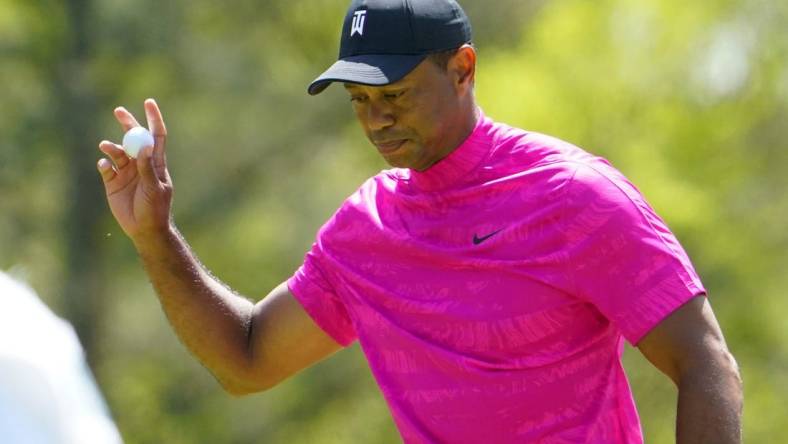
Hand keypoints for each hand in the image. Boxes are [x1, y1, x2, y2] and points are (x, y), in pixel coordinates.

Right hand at [97, 98, 172, 243]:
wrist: (144, 229)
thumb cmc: (155, 209)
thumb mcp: (153, 188)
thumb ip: (147, 168)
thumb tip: (146, 146)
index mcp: (156, 162)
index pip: (156, 136)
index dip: (153, 119)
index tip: (149, 102)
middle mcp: (141, 163)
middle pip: (134, 138)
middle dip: (127, 123)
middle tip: (119, 110)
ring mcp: (126, 172)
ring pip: (117, 151)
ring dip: (111, 146)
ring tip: (106, 147)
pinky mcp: (112, 182)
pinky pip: (106, 167)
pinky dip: (103, 163)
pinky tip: (104, 165)